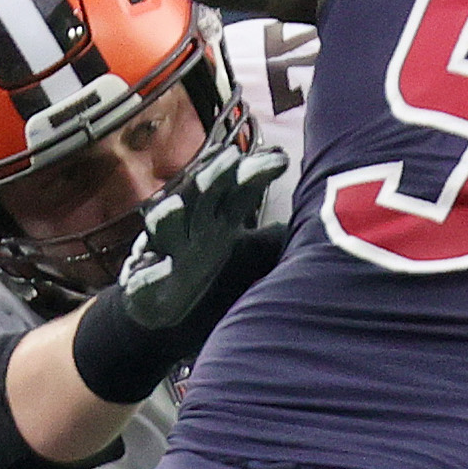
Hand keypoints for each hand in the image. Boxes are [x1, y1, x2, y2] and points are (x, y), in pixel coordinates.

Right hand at [118, 138, 287, 329]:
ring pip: (166, 228)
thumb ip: (279, 233)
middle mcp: (195, 228)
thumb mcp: (250, 249)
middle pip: (202, 194)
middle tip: (229, 159)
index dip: (256, 171)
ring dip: (170, 216)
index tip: (280, 159)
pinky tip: (156, 267)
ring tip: (175, 206)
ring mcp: (168, 253)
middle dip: (213, 177)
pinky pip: (144, 278)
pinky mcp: (145, 285)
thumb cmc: (211, 268)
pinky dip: (149, 273)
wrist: (162, 309)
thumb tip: (323, 215)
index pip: (239, 186)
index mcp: (221, 217)